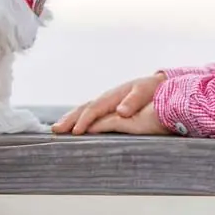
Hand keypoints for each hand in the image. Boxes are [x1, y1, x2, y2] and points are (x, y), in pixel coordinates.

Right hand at [51, 72, 166, 134]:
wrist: (157, 83)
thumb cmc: (153, 89)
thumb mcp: (146, 92)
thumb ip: (134, 101)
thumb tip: (120, 111)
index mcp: (114, 95)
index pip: (95, 108)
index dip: (85, 120)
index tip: (76, 131)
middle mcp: (107, 98)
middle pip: (85, 108)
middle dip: (70, 119)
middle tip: (56, 130)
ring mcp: (106, 102)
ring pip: (85, 109)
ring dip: (70, 118)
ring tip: (58, 128)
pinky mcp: (108, 106)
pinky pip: (90, 112)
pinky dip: (79, 118)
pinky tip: (73, 126)